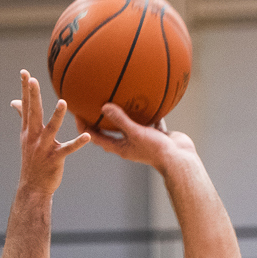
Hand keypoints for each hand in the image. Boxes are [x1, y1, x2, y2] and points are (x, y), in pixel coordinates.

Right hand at [12, 70, 90, 195]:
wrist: (33, 187)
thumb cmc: (32, 159)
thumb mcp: (26, 137)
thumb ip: (23, 117)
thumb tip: (14, 101)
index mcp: (28, 130)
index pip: (26, 106)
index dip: (25, 89)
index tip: (25, 73)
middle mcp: (34, 137)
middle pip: (33, 113)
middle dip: (33, 96)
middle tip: (34, 80)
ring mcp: (44, 148)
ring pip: (51, 129)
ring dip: (56, 116)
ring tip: (63, 102)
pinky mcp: (55, 159)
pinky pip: (68, 149)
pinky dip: (77, 143)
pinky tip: (87, 136)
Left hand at [80, 103, 194, 172]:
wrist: (179, 159)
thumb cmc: (155, 150)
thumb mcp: (135, 133)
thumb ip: (120, 120)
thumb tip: (104, 106)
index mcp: (120, 148)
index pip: (96, 138)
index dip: (84, 127)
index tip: (77, 113)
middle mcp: (129, 145)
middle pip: (110, 131)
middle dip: (100, 120)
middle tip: (92, 104)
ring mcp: (142, 140)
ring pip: (130, 125)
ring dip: (124, 115)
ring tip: (118, 98)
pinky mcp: (155, 136)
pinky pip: (149, 121)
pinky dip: (148, 111)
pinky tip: (148, 97)